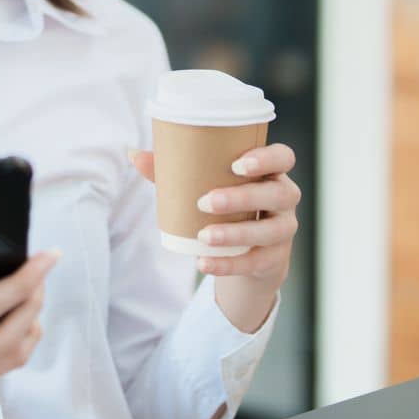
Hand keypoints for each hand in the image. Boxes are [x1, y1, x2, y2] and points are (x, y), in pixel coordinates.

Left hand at [128, 143, 300, 333]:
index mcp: (269, 172)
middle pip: (279, 193)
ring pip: (271, 230)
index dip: (267, 158)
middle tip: (205, 201)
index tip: (237, 165)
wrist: (248, 252)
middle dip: (243, 197)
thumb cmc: (225, 205)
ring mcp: (284, 229)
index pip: (284, 157)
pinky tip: (204, 263)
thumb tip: (134, 154)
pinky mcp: (274, 258)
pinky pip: (256, 262)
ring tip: (204, 236)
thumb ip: (174, 169)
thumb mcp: (205, 185)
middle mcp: (284, 198)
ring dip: (236, 233)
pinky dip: (229, 264)